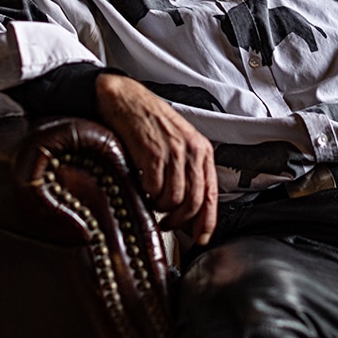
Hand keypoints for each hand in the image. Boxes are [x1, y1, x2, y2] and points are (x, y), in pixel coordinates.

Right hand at [95, 72, 218, 245]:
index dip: (207, 222)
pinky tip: (142, 189)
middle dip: (179, 220)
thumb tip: (189, 209)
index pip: (211, 194)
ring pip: (174, 199)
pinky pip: (154, 188)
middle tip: (166, 224)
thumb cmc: (150, 123)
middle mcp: (191, 151)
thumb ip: (187, 171)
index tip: (200, 238)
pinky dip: (147, 195)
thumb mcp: (178, 143)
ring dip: (161, 208)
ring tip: (152, 202)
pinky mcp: (152, 153)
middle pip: (193, 202)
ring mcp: (172, 151)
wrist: (125, 99)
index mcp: (202, 150)